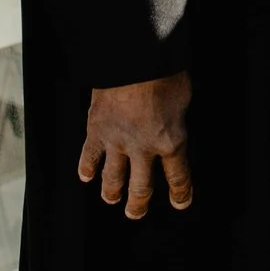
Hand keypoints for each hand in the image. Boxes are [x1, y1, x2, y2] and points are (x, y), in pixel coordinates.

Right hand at [80, 72, 193, 218]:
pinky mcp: (97, 129)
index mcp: (171, 141)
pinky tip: (86, 176)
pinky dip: (87, 168)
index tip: (180, 203)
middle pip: (141, 188)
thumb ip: (177, 119)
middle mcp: (144, 148)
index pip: (178, 177)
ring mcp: (118, 141)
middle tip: (135, 213)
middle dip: (139, 204)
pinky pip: (89, 156)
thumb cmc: (164, 72)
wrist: (135, 57)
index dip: (180, 194)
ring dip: (112, 192)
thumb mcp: (183, 98)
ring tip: (111, 199)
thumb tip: (174, 123)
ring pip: (113, 178)